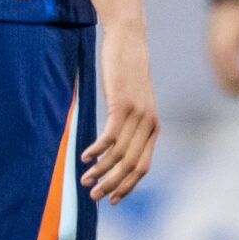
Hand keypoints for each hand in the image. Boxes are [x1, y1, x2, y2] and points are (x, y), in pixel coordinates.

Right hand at [82, 21, 158, 203]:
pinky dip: (97, 150)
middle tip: (93, 195)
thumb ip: (129, 121)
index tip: (111, 199)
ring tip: (84, 180)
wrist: (129, 40)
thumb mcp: (132, 100)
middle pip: (131, 166)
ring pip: (120, 154)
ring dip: (100, 170)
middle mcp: (149, 124)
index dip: (127, 186)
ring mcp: (137, 114)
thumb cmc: (127, 71)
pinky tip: (84, 157)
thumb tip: (114, 143)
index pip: (143, 167)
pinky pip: (109, 136)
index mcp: (154, 127)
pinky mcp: (122, 104)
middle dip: (112, 185)